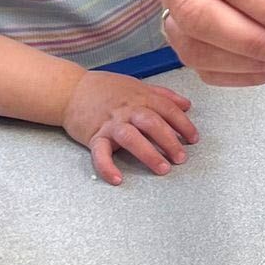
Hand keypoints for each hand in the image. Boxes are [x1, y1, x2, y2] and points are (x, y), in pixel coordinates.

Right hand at [64, 70, 198, 184]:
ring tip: (163, 169)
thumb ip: (162, 95)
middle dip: (170, 141)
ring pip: (131, 137)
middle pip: (152, 123)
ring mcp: (110, 123)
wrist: (71, 89)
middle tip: (181, 158)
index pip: (167, 109)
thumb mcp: (136, 85)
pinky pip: (100, 153)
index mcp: (140, 97)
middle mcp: (127, 110)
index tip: (193, 139)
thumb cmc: (105, 88)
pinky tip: (117, 179)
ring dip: (149, 154)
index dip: (183, 124)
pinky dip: (107, 167)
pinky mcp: (94, 136)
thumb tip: (187, 105)